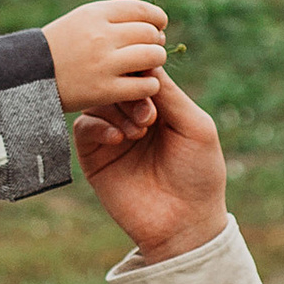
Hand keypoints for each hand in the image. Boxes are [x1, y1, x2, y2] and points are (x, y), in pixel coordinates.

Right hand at [44, 0, 167, 112]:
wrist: (27, 75)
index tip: (158, 26)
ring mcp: (103, 63)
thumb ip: (112, 17)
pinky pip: (145, 86)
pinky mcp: (104, 90)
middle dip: (156, 41)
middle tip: (152, 49)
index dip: (157, 18)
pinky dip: (149, 86)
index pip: (142, 10)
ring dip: (156, 61)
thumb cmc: (58, 46)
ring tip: (148, 67)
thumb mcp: (80, 20)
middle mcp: (101, 35)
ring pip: (153, 57)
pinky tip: (141, 86)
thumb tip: (150, 20)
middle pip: (150, 33)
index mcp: (95, 14)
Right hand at [74, 74, 228, 262]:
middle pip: (117, 84)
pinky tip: (119, 139)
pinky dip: (98, 126)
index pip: (142, 74)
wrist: (184, 223)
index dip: (143, 71)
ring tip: (139, 131)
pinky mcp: (95, 157)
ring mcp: (113, 136)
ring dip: (117, 110)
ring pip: (99, 101)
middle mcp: (133, 117)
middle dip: (130, 94)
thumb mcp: (195, 126)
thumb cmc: (199, 173)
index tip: (150, 81)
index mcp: (160, 106)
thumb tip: (148, 61)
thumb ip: (171, 94)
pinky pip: (84, 127)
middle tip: (149, 117)